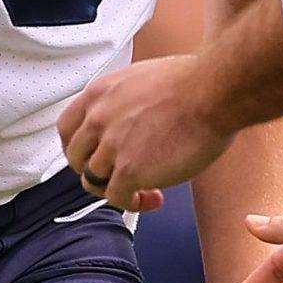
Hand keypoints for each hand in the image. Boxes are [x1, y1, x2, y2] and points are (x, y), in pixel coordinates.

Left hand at [57, 54, 232, 211]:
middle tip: (118, 176)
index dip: (78, 147)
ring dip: (116, 189)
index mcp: (100, 93)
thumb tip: (131, 119)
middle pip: (77, 157)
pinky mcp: (129, 170)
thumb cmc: (194, 82)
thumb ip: (125, 101)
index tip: (93, 155)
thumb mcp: (143, 79)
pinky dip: (132, 203)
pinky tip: (153, 198)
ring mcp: (111, 145)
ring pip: (93, 180)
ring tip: (144, 190)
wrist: (214, 92)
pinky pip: (116, 198)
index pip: (67, 127)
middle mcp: (98, 118)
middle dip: (96, 170)